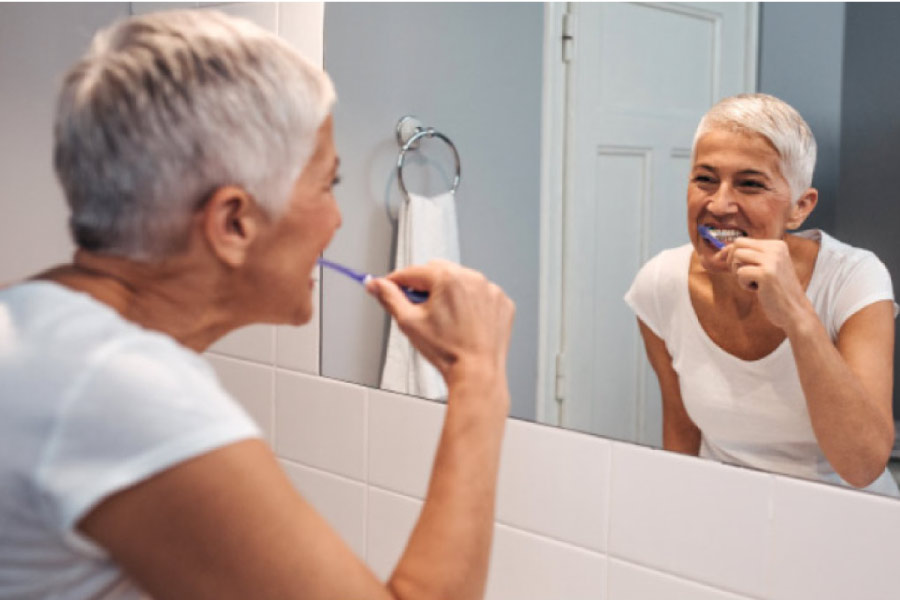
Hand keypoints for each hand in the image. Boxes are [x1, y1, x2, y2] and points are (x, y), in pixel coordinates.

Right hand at [365, 260, 514, 387]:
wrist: (477, 373)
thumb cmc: (448, 352)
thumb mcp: (409, 322)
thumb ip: (389, 298)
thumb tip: (376, 285)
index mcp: (448, 278)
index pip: (413, 272)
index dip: (396, 281)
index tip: (389, 286)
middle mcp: (473, 278)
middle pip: (437, 271)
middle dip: (425, 286)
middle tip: (419, 308)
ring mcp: (490, 290)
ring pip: (461, 282)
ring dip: (450, 293)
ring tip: (445, 320)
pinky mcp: (502, 303)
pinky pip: (481, 294)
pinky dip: (471, 303)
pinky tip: (465, 323)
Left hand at [718, 238, 809, 329]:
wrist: (794, 310)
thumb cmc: (777, 290)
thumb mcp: (767, 267)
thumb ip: (750, 257)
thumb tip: (724, 250)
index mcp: (777, 245)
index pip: (743, 241)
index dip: (730, 252)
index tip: (722, 261)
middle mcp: (776, 248)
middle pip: (738, 245)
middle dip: (731, 260)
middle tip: (741, 275)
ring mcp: (772, 260)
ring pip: (737, 257)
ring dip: (738, 273)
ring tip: (752, 283)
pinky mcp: (766, 274)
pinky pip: (740, 273)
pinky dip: (743, 283)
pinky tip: (757, 290)